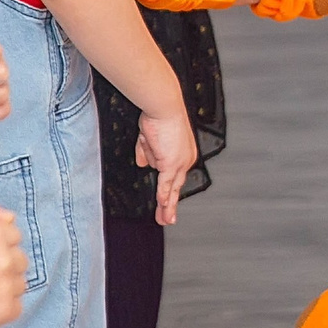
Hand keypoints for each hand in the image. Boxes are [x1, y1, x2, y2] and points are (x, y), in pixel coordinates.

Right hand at [0, 199, 26, 327]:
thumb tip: (10, 217)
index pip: (15, 236)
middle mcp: (4, 259)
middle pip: (21, 259)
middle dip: (4, 264)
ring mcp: (6, 286)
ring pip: (20, 283)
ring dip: (5, 286)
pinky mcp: (6, 310)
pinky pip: (17, 306)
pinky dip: (4, 306)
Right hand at [137, 108, 199, 225]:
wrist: (163, 107)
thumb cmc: (159, 117)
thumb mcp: (149, 138)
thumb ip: (146, 152)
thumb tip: (143, 164)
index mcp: (182, 153)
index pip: (176, 177)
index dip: (170, 191)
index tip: (166, 202)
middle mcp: (184, 159)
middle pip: (177, 187)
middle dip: (171, 205)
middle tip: (168, 218)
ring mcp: (179, 162)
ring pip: (172, 189)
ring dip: (167, 206)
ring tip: (164, 219)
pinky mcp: (170, 163)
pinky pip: (166, 184)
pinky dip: (163, 195)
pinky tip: (162, 206)